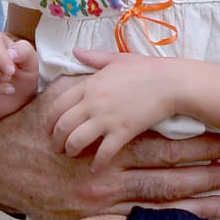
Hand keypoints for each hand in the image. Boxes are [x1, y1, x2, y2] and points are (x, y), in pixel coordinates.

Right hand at [0, 75, 219, 219]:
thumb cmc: (31, 127)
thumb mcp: (62, 98)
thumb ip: (93, 83)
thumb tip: (117, 65)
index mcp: (107, 139)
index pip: (163, 142)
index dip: (197, 143)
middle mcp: (107, 173)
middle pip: (168, 172)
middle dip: (207, 170)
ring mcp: (100, 200)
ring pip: (158, 201)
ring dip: (197, 201)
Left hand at [48, 49, 179, 165]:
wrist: (171, 83)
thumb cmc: (147, 69)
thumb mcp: (117, 59)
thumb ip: (93, 57)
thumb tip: (76, 50)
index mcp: (89, 85)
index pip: (58, 104)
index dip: (49, 119)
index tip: (47, 128)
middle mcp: (93, 102)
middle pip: (62, 125)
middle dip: (55, 139)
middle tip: (56, 146)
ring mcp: (107, 118)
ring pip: (76, 140)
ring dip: (71, 150)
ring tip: (71, 154)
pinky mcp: (123, 132)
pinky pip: (103, 153)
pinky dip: (97, 164)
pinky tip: (95, 169)